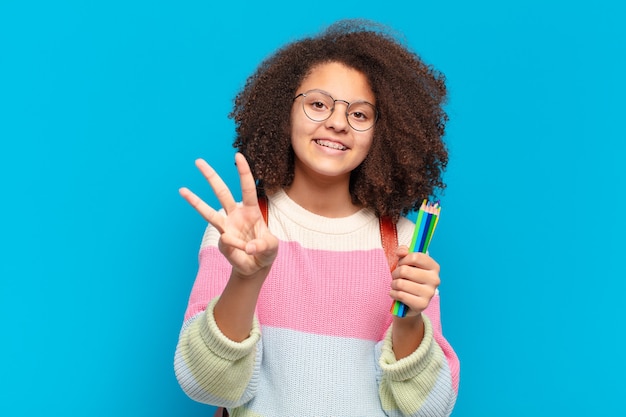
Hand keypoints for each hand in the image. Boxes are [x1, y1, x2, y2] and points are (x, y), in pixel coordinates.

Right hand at [179, 153, 278, 277]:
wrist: (257, 266)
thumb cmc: (266, 251)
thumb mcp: (272, 247)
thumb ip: (263, 245)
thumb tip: (247, 247)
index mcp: (251, 210)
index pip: (247, 188)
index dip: (243, 172)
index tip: (238, 155)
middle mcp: (236, 215)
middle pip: (222, 193)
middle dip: (211, 177)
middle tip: (198, 161)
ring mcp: (226, 228)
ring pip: (209, 213)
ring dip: (195, 201)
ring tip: (182, 190)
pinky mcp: (221, 242)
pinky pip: (228, 243)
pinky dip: (238, 249)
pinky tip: (245, 253)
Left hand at [389, 246, 439, 316]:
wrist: (409, 303)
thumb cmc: (408, 279)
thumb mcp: (406, 263)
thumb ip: (403, 252)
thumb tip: (401, 251)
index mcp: (434, 267)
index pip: (415, 257)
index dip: (403, 260)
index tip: (401, 264)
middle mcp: (435, 279)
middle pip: (405, 270)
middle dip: (395, 273)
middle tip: (396, 277)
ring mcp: (430, 293)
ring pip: (401, 283)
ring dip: (393, 284)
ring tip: (396, 286)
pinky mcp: (422, 304)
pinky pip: (400, 295)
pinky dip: (393, 294)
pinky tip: (395, 294)